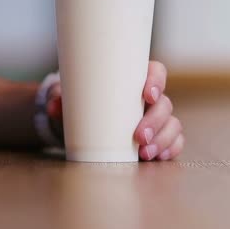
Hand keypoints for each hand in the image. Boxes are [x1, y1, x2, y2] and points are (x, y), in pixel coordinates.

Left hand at [46, 61, 184, 160]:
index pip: (156, 71)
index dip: (157, 81)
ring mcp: (157, 119)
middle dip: (155, 121)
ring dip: (163, 139)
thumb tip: (55, 107)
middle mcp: (150, 99)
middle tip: (139, 136)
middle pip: (164, 104)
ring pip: (172, 124)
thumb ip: (61, 98)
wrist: (80, 124)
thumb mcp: (71, 98)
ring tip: (145, 153)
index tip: (148, 95)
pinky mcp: (158, 138)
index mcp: (134, 79)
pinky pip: (174, 141)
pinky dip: (170, 149)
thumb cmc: (82, 103)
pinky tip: (160, 156)